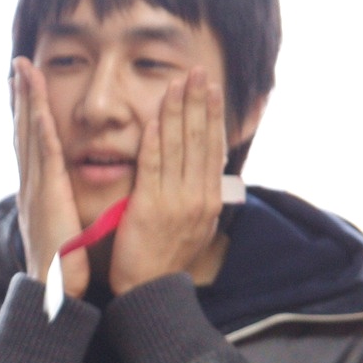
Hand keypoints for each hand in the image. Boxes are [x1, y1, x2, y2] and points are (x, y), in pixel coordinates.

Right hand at [12, 57, 88, 298]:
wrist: (52, 292)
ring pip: (29, 135)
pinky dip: (39, 127)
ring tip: (24, 71)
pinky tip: (37, 106)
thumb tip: (69, 203)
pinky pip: (44, 154)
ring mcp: (35, 188)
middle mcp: (29, 185)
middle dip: (20, 98)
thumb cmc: (63, 268)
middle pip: (22, 132)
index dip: (25, 114)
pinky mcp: (47, 194)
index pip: (30, 144)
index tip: (24, 88)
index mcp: (36, 192)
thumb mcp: (63, 230)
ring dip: (26, 101)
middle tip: (18, 66)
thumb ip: (64, 210)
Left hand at [110, 67, 224, 294]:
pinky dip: (153, 142)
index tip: (212, 88)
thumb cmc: (166, 257)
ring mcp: (176, 202)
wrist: (149, 290)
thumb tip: (208, 170)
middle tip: (197, 72)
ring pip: (178, 148)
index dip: (212, 115)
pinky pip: (152, 168)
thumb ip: (199, 194)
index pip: (212, 147)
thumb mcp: (195, 224)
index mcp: (209, 199)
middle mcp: (198, 197)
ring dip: (176, 112)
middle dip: (198, 102)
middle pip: (199, 140)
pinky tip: (153, 120)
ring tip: (177, 84)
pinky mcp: (150, 208)